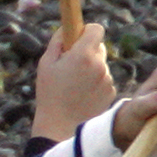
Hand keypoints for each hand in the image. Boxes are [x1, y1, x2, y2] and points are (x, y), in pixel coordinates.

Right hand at [31, 23, 115, 143]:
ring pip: (101, 65)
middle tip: (71, 65)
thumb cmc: (49, 94)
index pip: (96, 29)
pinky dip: (96, 84)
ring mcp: (107, 79)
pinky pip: (104, 80)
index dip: (87, 31)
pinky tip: (82, 95)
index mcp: (83, 54)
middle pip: (99, 47)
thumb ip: (57, 42)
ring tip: (74, 86)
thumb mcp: (45, 64)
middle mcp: (99, 65)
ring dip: (91, 69)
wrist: (60, 128)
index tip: (78, 38)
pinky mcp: (111, 93)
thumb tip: (66, 28)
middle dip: (87, 51)